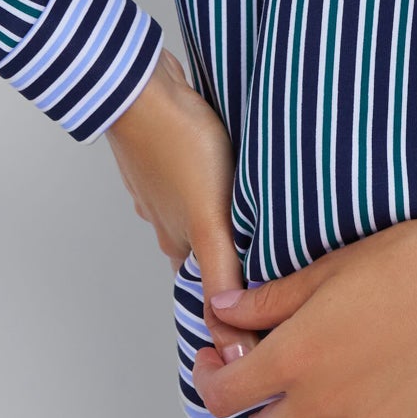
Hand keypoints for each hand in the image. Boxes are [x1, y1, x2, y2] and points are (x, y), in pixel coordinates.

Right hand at [105, 46, 259, 365]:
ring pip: (201, 211)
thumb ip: (222, 270)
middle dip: (233, 259)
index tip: (260, 308)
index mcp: (177, 239)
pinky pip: (199, 175)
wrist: (143, 85)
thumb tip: (232, 333)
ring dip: (226, 216)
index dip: (232, 303)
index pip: (208, 287)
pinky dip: (217, 179)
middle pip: (206, 250)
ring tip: (262, 213)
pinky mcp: (173, 148)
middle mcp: (168, 216)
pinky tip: (238, 167)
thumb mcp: (209, 216)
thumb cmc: (177, 144)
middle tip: (272, 258)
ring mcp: (166, 182)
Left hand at [193, 212, 416, 417]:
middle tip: (276, 373)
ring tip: (328, 378)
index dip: (209, 379)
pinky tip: (366, 396)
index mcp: (296, 356)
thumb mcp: (330, 267)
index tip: (219, 360)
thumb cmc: (410, 262)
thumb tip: (222, 308)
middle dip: (258, 410)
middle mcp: (322, 403)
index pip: (222, 398)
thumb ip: (270, 300)